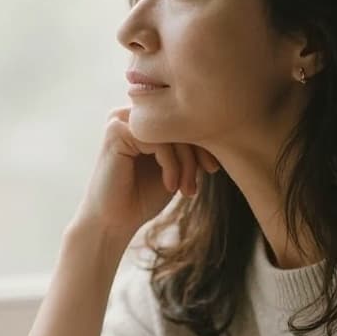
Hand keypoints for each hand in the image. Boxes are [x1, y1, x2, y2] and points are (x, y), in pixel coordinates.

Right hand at [73, 107, 220, 243]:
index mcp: (144, 119)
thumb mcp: (176, 167)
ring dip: (186, 163)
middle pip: (178, 120)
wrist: (114, 221)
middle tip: (199, 182)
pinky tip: (171, 186)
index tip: (212, 169)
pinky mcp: (115, 132)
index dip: (203, 142)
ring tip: (186, 189)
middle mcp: (131, 114)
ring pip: (170, 130)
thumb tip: (221, 128)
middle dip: (196, 153)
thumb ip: (189, 145)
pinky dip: (171, 165)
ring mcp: (120, 120)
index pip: (182, 118)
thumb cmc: (143, 196)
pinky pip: (157, 141)